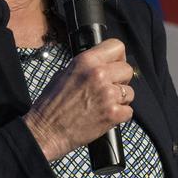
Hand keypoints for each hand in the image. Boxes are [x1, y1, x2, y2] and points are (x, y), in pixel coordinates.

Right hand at [22, 38, 133, 161]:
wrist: (47, 131)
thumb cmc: (51, 106)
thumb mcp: (64, 74)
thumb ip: (86, 67)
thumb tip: (102, 64)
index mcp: (85, 62)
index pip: (116, 47)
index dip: (118, 57)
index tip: (116, 64)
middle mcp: (98, 75)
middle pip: (127, 69)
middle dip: (120, 79)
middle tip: (109, 88)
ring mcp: (108, 95)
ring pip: (130, 92)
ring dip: (121, 99)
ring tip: (104, 104)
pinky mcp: (113, 114)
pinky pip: (129, 111)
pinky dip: (120, 115)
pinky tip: (105, 115)